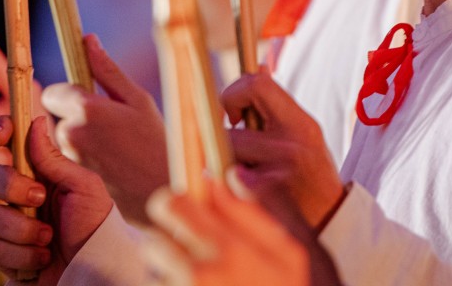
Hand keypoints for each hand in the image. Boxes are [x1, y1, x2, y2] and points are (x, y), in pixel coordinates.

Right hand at [0, 115, 113, 284]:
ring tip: (49, 240)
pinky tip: (43, 259)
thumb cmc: (97, 226)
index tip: (0, 134)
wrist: (96, 271)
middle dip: (11, 188)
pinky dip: (24, 257)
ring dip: (23, 231)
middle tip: (38, 199)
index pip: (11, 145)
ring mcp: (13, 226)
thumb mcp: (83, 186)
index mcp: (41, 173)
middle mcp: (22, 196)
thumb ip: (54, 159)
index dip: (0, 132)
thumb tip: (36, 121)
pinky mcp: (8, 255)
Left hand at [42, 34, 168, 224]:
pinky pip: (69, 152)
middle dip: (76, 113)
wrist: (159, 189)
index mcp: (87, 109)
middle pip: (58, 113)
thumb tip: (87, 39)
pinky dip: (84, 151)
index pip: (54, 92)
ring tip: (114, 141)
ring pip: (64, 133)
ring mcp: (70, 155)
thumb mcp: (137, 98)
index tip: (90, 97)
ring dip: (81, 132)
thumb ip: (107, 70)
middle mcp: (72, 132)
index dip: (69, 93)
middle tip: (109, 121)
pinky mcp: (72, 172)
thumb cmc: (155, 140)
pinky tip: (109, 157)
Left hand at [143, 175, 308, 285]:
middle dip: (167, 237)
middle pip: (153, 238)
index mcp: (232, 248)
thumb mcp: (298, 252)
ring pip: (155, 271)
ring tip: (201, 282)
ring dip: (168, 272)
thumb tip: (228, 175)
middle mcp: (202, 275)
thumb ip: (264, 208)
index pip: (176, 204)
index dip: (179, 199)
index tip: (188, 203)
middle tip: (189, 244)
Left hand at [220, 72, 344, 226]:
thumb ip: (278, 107)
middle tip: (235, 153)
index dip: (234, 93)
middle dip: (225, 141)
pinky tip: (244, 197)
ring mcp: (277, 174)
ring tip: (243, 177)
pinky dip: (225, 189)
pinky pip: (224, 184)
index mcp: (302, 124)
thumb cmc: (311, 177)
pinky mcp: (262, 199)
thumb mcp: (305, 137)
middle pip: (231, 129)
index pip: (256, 84)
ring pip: (224, 158)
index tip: (233, 113)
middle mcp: (292, 145)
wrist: (331, 224)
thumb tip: (258, 66)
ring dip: (223, 166)